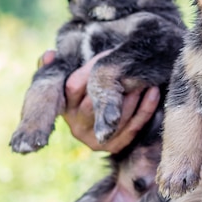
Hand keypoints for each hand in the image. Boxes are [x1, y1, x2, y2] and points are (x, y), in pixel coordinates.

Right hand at [40, 50, 159, 153]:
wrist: (106, 122)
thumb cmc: (87, 93)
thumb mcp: (72, 80)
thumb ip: (54, 66)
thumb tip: (48, 54)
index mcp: (64, 108)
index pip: (73, 86)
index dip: (91, 71)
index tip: (107, 58)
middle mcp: (76, 126)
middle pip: (95, 104)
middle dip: (114, 86)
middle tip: (129, 70)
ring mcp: (95, 140)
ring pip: (116, 117)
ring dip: (132, 96)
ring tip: (143, 79)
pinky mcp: (114, 147)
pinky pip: (133, 127)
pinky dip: (145, 108)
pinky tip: (153, 92)